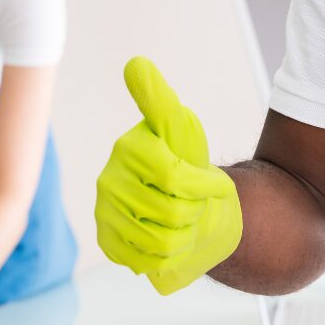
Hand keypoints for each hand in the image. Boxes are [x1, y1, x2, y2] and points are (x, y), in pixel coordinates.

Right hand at [95, 56, 241, 295]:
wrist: (184, 201)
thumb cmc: (186, 159)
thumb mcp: (181, 129)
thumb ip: (160, 100)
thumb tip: (135, 63)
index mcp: (128, 150)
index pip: (177, 179)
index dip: (206, 187)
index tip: (219, 185)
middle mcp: (108, 181)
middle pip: (173, 213)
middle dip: (197, 211)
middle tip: (197, 203)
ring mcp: (105, 214)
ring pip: (163, 242)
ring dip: (187, 234)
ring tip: (185, 220)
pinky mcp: (108, 243)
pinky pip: (148, 261)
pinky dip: (170, 255)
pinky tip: (170, 237)